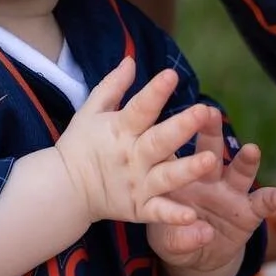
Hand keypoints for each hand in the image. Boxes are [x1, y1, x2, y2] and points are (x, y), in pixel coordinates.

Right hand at [55, 58, 217, 227]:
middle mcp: (132, 156)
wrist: (64, 189)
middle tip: (202, 111)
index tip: (172, 75)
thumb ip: (113, 86)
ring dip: (188, 169)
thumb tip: (131, 59)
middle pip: (159, 141)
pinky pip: (158, 213)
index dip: (155, 92)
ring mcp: (137, 184)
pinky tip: (193, 216)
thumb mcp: (91, 110)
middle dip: (181, 126)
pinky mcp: (138, 209)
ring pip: (166, 177)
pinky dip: (173, 216)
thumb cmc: (81, 144)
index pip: (140, 108)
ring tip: (211, 160)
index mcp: (120, 129)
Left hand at [147, 123, 275, 275]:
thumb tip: (203, 234)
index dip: (175, 135)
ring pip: (238, 171)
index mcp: (178, 177)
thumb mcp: (168, 242)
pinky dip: (272, 200)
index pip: (175, 152)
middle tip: (211, 113)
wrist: (199, 258)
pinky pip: (262, 203)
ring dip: (245, 160)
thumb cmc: (174, 238)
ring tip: (252, 150)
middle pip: (208, 150)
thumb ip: (179, 240)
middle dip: (210, 131)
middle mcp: (206, 178)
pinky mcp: (249, 211)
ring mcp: (229, 192)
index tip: (174, 123)